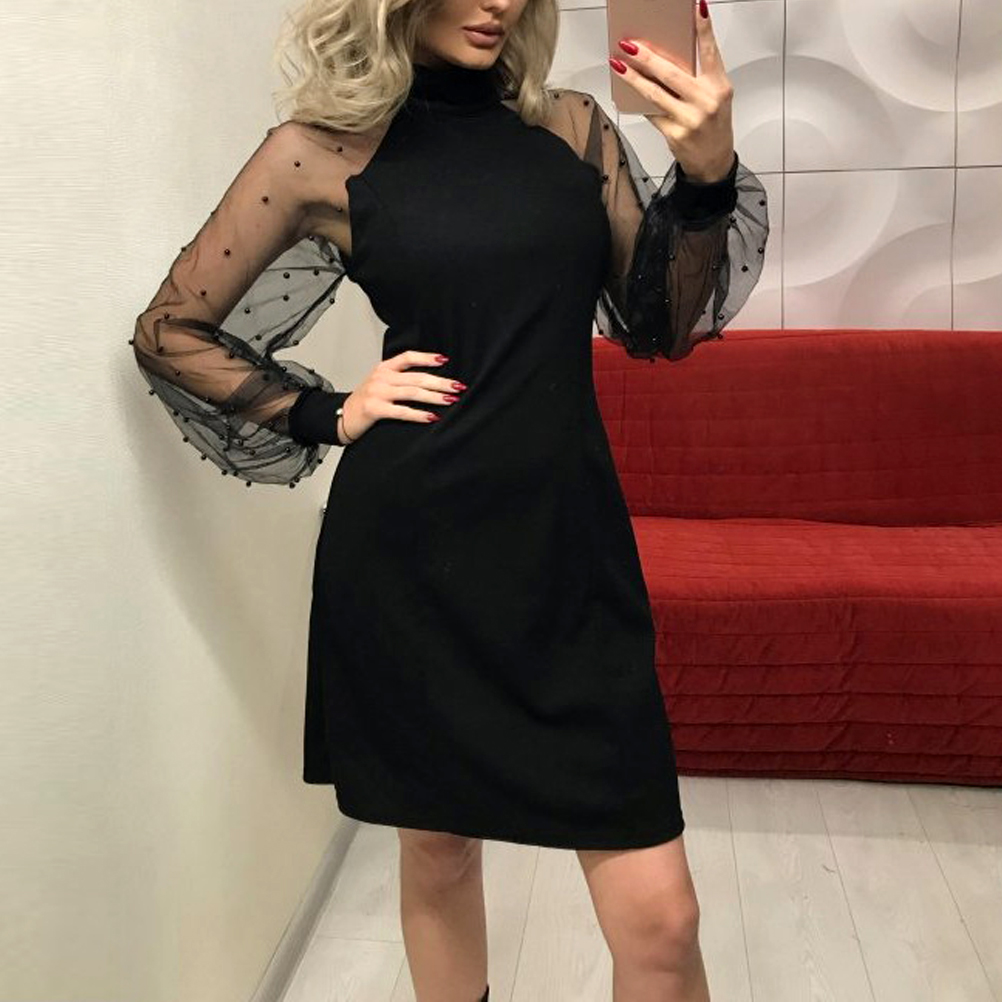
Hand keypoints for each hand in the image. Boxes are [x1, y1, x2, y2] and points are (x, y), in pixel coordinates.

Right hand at [338, 350, 466, 442]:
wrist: (342, 416)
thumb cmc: (366, 401)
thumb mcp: (380, 383)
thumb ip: (399, 378)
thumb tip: (429, 381)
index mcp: (384, 368)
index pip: (408, 357)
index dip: (427, 358)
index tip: (445, 361)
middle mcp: (381, 377)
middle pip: (417, 377)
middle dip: (440, 382)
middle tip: (458, 387)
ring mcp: (378, 393)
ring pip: (413, 393)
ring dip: (435, 397)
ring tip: (450, 400)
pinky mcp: (376, 409)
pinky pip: (402, 411)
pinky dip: (419, 414)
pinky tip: (432, 417)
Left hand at [611, 0, 734, 182]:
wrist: (714, 162)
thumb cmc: (713, 125)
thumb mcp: (715, 97)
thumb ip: (698, 77)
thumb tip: (667, 57)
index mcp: (719, 86)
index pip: (710, 52)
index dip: (703, 29)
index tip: (695, 8)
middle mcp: (706, 101)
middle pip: (672, 74)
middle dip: (647, 57)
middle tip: (630, 44)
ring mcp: (689, 119)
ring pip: (655, 93)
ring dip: (634, 78)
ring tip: (619, 64)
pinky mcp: (674, 135)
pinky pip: (652, 113)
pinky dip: (640, 102)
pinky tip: (627, 92)